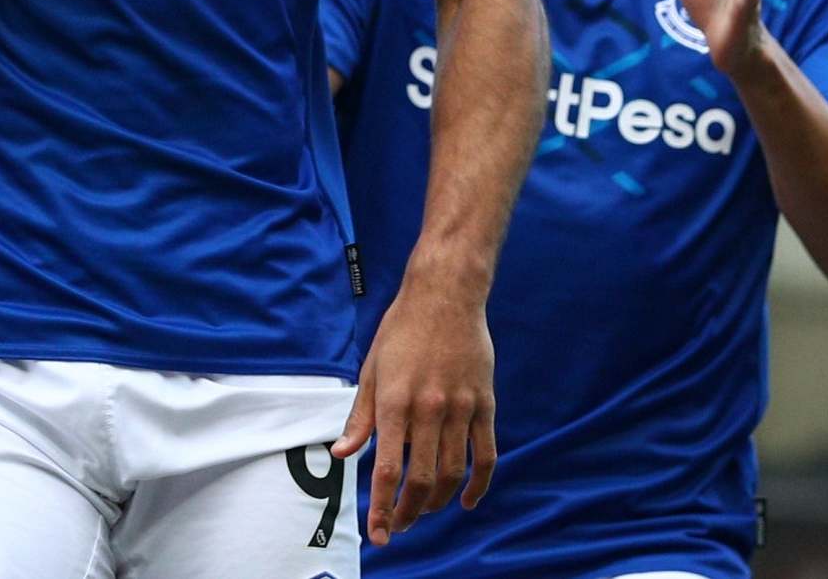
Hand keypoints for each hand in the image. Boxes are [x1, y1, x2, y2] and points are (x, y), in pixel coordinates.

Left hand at [330, 272, 496, 544]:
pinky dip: (478, 484)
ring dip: (439, 502)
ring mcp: (461, 408)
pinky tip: (467, 500)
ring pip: (453, 472)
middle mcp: (428, 409)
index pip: (386, 469)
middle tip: (399, 526)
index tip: (378, 533)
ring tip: (425, 511)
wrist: (446, 294)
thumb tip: (342, 454)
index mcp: (394, 401)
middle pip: (423, 480)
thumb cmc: (402, 330)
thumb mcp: (372, 369)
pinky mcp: (484, 404)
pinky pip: (485, 454)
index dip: (382, 507)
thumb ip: (360, 417)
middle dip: (409, 512)